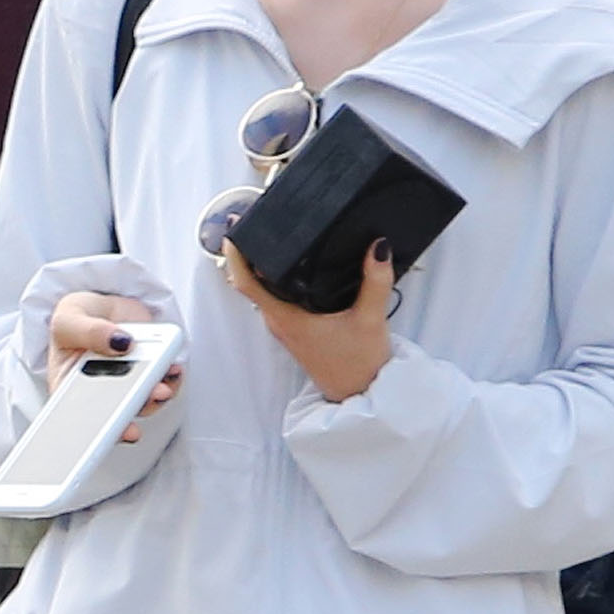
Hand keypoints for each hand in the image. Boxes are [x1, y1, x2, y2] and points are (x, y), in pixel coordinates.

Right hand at [46, 290, 182, 440]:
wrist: (104, 304)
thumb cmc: (77, 317)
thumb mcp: (69, 319)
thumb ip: (88, 331)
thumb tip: (120, 342)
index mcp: (70, 389)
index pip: (79, 420)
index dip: (95, 433)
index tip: (111, 431)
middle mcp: (100, 395)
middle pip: (116, 416)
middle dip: (133, 413)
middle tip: (143, 401)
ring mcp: (128, 387)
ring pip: (144, 404)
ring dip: (155, 397)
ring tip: (161, 385)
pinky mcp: (149, 374)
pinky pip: (163, 385)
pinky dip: (171, 379)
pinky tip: (172, 367)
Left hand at [221, 237, 393, 404]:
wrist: (362, 394)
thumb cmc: (360, 364)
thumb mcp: (371, 319)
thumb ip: (376, 281)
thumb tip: (379, 247)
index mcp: (287, 319)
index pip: (246, 284)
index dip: (236, 255)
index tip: (235, 230)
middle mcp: (279, 322)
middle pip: (251, 282)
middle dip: (250, 251)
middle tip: (256, 219)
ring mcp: (286, 326)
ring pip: (264, 290)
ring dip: (263, 264)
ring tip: (273, 233)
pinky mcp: (296, 329)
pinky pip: (277, 298)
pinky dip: (278, 278)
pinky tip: (295, 262)